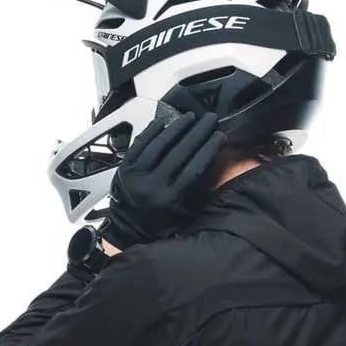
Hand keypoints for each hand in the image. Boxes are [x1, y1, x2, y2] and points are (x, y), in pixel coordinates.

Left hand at [102, 112, 224, 249]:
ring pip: (159, 145)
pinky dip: (152, 132)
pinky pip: (140, 144)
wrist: (125, 228)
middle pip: (179, 153)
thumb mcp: (180, 216)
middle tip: (210, 119)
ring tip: (191, 117)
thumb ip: (194, 193)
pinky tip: (163, 122)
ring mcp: (136, 175)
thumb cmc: (156, 224)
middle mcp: (152, 186)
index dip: (208, 150)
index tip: (220, 137)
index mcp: (168, 200)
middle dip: (198, 133)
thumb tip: (209, 162)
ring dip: (177, 128)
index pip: (194, 169)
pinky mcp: (125, 168)